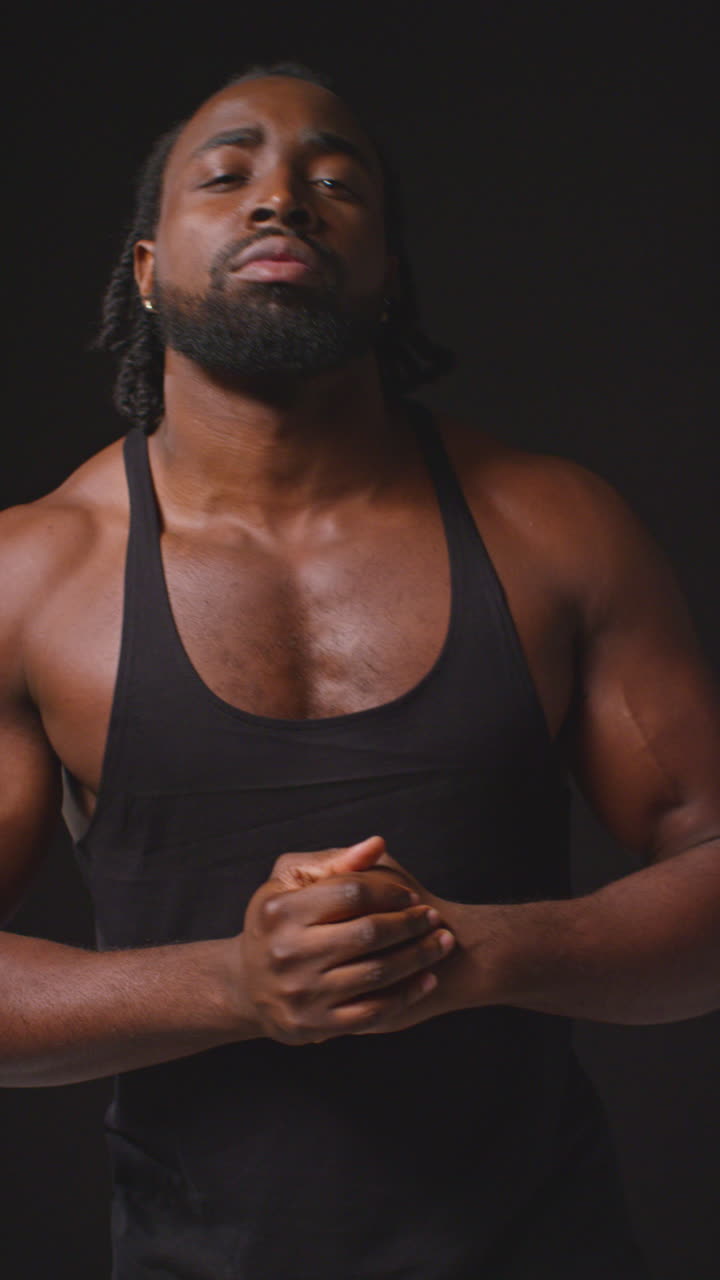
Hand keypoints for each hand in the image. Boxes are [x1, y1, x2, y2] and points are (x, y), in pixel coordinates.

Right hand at [240, 837, 455, 1044]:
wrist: (246, 984)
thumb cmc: (278, 922)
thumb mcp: (289, 882)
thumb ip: (334, 862)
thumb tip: (376, 844)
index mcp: (280, 911)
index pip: (351, 892)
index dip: (389, 891)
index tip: (410, 896)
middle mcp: (287, 953)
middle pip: (368, 933)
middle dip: (410, 924)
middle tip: (433, 917)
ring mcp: (302, 993)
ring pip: (377, 973)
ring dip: (418, 956)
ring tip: (442, 943)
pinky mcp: (315, 1024)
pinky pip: (373, 1011)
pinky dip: (407, 995)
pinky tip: (427, 979)